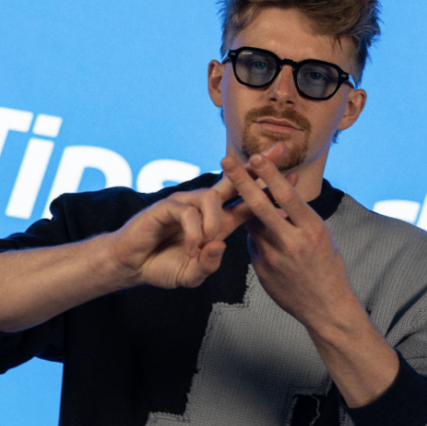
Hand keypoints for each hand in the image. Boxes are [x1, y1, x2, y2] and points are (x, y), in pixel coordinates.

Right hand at [110, 144, 288, 289]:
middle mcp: (204, 208)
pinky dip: (192, 232)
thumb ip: (207, 264)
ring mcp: (185, 204)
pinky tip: (190, 248)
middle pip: (235, 181)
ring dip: (213, 222)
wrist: (131, 265)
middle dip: (259, 166)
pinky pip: (188, 213)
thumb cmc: (162, 266)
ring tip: (206, 243)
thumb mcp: (191, 274)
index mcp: (217, 223)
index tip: (295, 177)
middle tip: (281, 151)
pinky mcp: (166, 206)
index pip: (249, 202)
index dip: (270, 190)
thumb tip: (219, 246)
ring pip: (210, 200)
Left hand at [220, 151, 353, 328]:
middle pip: (260, 206)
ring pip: (253, 224)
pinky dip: (257, 234)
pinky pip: (253, 243)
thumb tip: (277, 191)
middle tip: (226, 160)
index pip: (286, 196)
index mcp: (312, 229)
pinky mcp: (261, 269)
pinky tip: (268, 239)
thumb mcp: (322, 235)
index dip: (269, 175)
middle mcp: (292, 242)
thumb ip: (298, 216)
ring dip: (249, 209)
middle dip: (242, 181)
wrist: (326, 308)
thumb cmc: (328, 265)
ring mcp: (273, 257)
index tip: (256, 156)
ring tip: (247, 198)